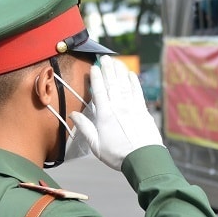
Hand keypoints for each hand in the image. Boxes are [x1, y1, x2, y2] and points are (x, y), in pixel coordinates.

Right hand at [69, 55, 162, 170]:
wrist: (143, 159)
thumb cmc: (118, 154)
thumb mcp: (96, 145)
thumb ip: (85, 128)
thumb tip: (73, 115)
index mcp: (105, 115)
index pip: (99, 91)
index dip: (96, 78)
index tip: (94, 67)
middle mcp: (119, 107)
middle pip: (112, 84)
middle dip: (108, 70)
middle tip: (105, 58)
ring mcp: (132, 107)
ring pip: (125, 85)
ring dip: (120, 72)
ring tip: (116, 61)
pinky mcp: (143, 111)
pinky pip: (138, 92)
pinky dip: (134, 82)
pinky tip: (131, 75)